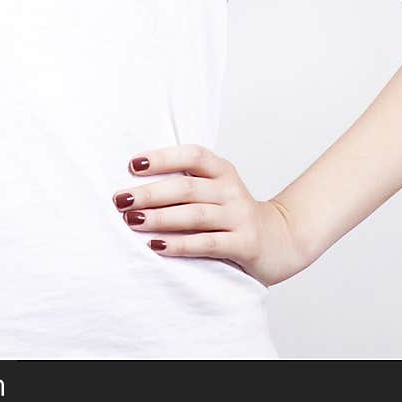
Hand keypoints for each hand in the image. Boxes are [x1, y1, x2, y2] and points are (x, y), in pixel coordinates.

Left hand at [111, 143, 309, 287]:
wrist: (280, 241)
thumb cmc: (233, 214)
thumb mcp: (217, 190)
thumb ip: (187, 183)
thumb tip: (135, 181)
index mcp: (222, 170)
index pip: (192, 156)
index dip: (163, 158)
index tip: (132, 165)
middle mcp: (232, 190)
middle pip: (186, 188)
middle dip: (150, 193)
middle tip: (120, 200)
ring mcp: (240, 217)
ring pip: (194, 215)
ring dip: (160, 218)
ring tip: (132, 221)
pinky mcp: (244, 244)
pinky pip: (207, 244)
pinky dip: (180, 245)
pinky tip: (156, 246)